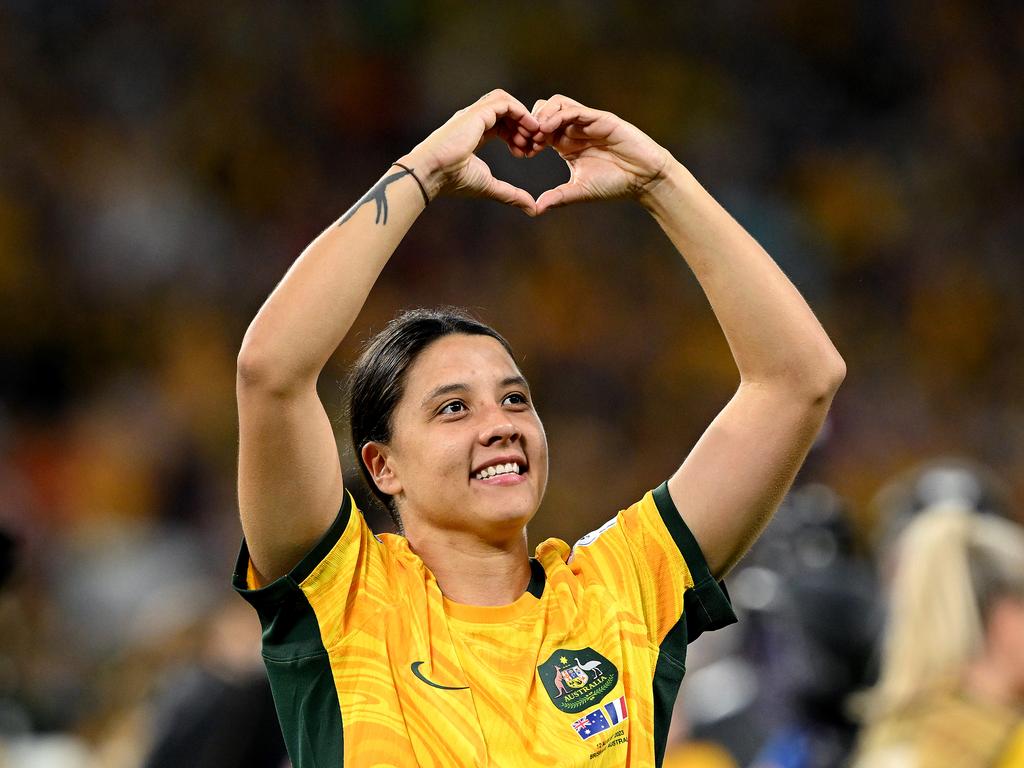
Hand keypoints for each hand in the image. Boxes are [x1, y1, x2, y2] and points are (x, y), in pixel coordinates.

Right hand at [400, 90, 542, 214]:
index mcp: (473, 133)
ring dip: (523, 117)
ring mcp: (474, 114)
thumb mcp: (490, 187)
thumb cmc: (452, 181)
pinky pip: (504, 102)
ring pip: (505, 102)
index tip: (526, 153)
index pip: (500, 125)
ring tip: (533, 136)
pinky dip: (520, 112)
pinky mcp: (476, 113)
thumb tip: (533, 209)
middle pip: (505, 112)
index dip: (517, 136)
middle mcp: (473, 120)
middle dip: (523, 126)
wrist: (432, 174)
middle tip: (534, 145)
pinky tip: (529, 128)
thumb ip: (512, 195)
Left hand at [529, 95, 671, 214]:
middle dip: (531, 124)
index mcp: (566, 144)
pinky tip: (548, 129)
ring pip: (556, 104)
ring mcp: (587, 122)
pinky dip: (558, 116)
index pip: (539, 130)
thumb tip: (535, 209)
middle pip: (543, 111)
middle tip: (526, 141)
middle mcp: (574, 129)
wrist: (643, 179)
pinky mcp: (599, 118)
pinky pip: (574, 109)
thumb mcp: (580, 191)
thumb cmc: (614, 184)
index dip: (528, 138)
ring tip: (536, 134)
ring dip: (542, 115)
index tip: (522, 153)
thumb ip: (558, 197)